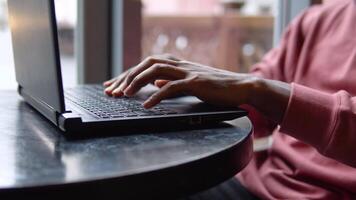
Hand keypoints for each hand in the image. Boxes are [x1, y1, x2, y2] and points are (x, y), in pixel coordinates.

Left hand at [104, 55, 290, 122]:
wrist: (240, 87)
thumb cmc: (215, 87)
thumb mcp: (189, 83)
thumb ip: (172, 81)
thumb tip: (155, 82)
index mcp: (177, 65)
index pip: (146, 65)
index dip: (127, 74)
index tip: (113, 85)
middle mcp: (180, 65)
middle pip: (146, 63)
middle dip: (127, 76)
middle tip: (112, 91)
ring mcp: (188, 72)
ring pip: (156, 70)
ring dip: (137, 82)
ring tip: (124, 95)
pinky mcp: (196, 83)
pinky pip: (172, 87)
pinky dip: (157, 96)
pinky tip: (146, 105)